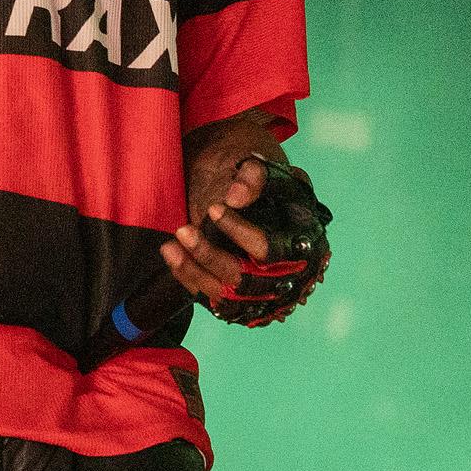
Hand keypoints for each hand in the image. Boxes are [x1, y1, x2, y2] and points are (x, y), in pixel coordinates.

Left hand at [161, 151, 274, 304]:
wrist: (262, 205)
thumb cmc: (269, 187)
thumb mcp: (270, 173)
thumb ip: (256, 175)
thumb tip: (235, 196)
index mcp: (301, 244)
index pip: (269, 249)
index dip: (240, 232)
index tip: (213, 209)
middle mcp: (285, 275)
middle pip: (244, 278)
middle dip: (209, 256)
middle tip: (182, 230)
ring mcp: (262, 290)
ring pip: (225, 291)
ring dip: (193, 269)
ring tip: (170, 245)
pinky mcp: (240, 297)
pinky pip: (212, 296)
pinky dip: (189, 278)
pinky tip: (173, 255)